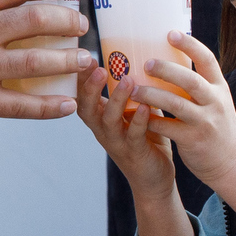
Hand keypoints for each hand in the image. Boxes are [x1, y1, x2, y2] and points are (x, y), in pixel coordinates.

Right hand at [76, 64, 176, 203]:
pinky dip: (139, 120)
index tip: (85, 56)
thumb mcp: (135, 112)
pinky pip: (134, 135)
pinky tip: (146, 107)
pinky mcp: (135, 153)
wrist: (154, 180)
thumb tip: (144, 57)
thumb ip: (135, 92)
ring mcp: (117, 143)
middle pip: (87, 108)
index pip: (83, 96)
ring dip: (117, 100)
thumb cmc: (146, 141)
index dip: (81, 78)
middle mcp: (103, 131)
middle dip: (90, 88)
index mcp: (100, 119)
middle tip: (97, 67)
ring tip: (127, 80)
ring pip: (109, 121)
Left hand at [127, 31, 235, 219]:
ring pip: (176, 103)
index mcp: (219, 88)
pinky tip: (135, 115)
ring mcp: (205, 122)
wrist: (232, 164)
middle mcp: (214, 102)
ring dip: (152, 95)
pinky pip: (168, 127)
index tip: (170, 33)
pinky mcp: (194, 140)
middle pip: (189, 79)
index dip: (189, 44)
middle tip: (145, 63)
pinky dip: (151, 120)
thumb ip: (199, 85)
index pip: (207, 59)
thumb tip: (170, 62)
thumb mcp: (216, 102)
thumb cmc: (217, 129)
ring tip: (133, 90)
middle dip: (166, 69)